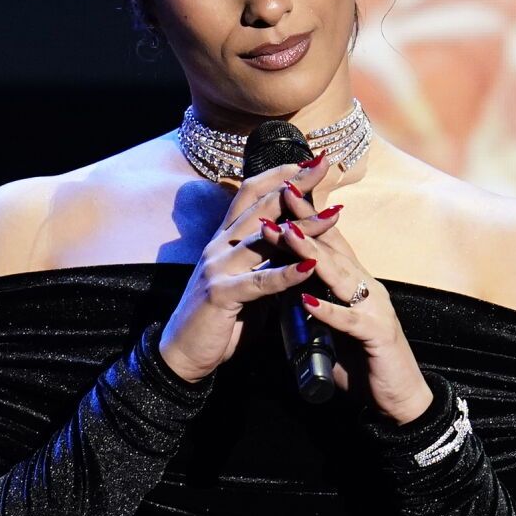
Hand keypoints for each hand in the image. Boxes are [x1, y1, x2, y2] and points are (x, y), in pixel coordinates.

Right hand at [156, 154, 336, 382]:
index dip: (281, 174)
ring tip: (334, 215)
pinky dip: (287, 273)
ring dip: (303, 227)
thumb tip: (300, 247)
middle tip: (324, 165)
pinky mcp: (221, 294)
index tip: (312, 162)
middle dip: (295, 183)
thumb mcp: (247, 283)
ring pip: (265, 239)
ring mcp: (218, 267)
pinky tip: (310, 265)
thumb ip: (267, 262)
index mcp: (226, 239)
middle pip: (261, 205)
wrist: (182, 354)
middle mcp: (220, 245)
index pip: (252, 194)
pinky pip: (260, 281)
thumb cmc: (219, 319)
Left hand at [268, 182, 435, 425]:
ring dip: (311, 254)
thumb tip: (286, 287)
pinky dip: (328, 310)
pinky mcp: (378, 335)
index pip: (329, 242)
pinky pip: (350, 320)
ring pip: (340, 276)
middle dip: (304, 222)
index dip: (306, 217)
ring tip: (286, 234)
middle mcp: (367, 287)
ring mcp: (375, 309)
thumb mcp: (332, 326)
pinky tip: (307, 300)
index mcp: (355, 283)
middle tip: (281, 195)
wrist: (398, 398)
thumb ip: (313, 305)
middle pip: (332, 249)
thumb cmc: (363, 361)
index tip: (281, 191)